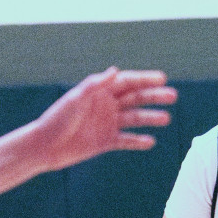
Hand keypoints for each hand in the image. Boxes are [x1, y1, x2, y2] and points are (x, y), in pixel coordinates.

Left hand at [34, 68, 176, 171]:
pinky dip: (138, 141)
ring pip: (134, 119)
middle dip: (154, 97)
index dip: (145, 79)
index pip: (127, 82)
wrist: (45, 146)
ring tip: (166, 119)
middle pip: (135, 99)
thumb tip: (115, 70)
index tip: (162, 78)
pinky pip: (126, 141)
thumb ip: (96, 85)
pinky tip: (151, 142)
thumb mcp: (76, 99)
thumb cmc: (57, 118)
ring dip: (150, 118)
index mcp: (99, 92)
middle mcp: (106, 106)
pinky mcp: (106, 142)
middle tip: (173, 96)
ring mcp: (107, 124)